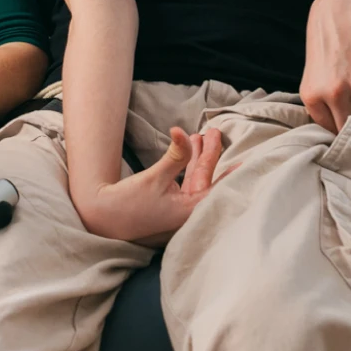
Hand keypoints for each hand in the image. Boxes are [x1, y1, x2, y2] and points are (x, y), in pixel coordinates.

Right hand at [77, 127, 222, 245]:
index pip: (219, 190)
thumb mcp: (155, 177)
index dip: (232, 174)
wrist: (103, 218)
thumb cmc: (128, 204)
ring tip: (202, 135)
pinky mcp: (170, 204)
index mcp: (190, 210)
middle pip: (207, 179)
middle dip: (210, 154)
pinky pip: (185, 181)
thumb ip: (175, 156)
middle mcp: (188, 211)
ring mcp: (179, 208)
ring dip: (197, 157)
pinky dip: (187, 165)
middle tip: (214, 132)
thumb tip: (183, 132)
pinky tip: (189, 148)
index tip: (248, 162)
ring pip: (195, 178)